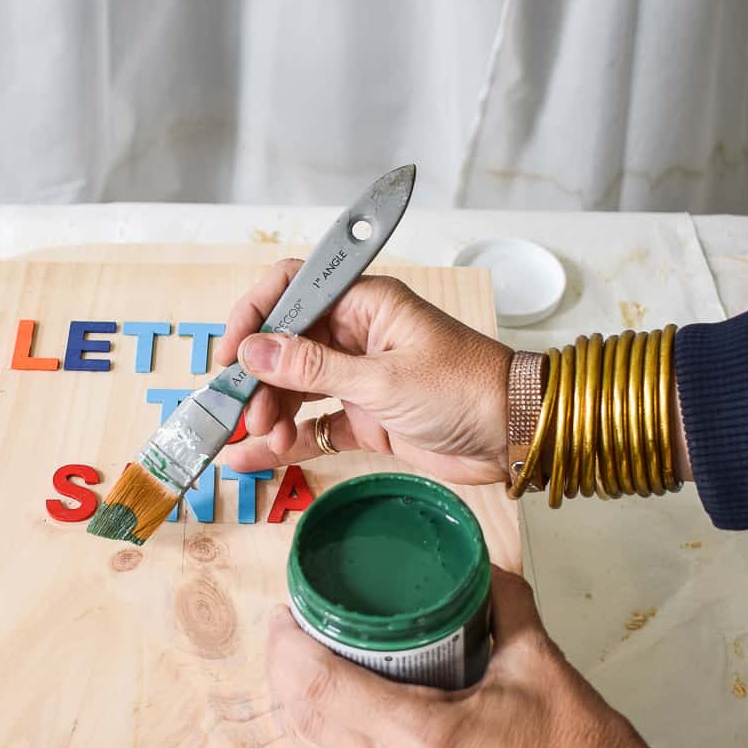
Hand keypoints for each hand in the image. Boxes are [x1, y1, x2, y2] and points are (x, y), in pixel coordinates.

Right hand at [215, 258, 514, 484]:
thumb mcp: (383, 378)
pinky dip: (287, 440)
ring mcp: (360, 378)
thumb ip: (314, 367)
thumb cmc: (465, 390)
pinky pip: (315, 424)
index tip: (231, 354)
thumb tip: (255, 349)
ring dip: (272, 413)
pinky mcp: (367, 418)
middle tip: (244, 413)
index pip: (294, 289)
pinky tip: (257, 458)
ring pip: (296, 388)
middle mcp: (358, 335)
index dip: (256, 316)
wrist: (515, 436)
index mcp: (366, 304)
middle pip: (287, 346)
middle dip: (260, 379)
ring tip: (261, 440)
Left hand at [268, 566, 736, 747]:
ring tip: (313, 659)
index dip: (288, 646)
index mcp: (422, 740)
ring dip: (307, 705)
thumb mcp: (539, 660)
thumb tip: (471, 564)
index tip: (286, 610)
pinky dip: (339, 738)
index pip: (318, 687)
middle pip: (306, 719)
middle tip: (293, 624)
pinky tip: (347, 708)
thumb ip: (499, 600)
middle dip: (286, 668)